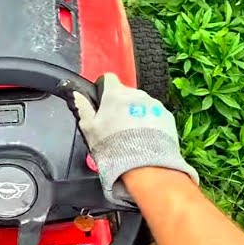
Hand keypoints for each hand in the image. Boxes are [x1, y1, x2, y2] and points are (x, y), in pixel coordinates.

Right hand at [72, 73, 198, 206]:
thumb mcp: (89, 129)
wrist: (144, 166)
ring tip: (132, 134)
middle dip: (121, 104)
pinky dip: (151, 122)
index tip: (103, 102)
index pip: (109, 79)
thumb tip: (76, 94)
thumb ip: (83, 108)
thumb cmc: (113, 146)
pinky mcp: (167, 116)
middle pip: (126, 93)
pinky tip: (145, 139)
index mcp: (115, 94)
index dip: (104, 89)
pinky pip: (155, 114)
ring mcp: (154, 104)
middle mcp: (136, 94)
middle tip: (116, 124)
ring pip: (142, 103)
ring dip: (136, 113)